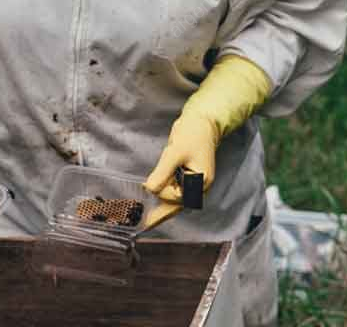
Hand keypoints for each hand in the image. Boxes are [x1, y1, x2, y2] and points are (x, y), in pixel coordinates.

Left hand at [141, 115, 217, 229]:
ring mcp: (194, 184)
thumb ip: (162, 173)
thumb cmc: (193, 134)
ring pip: (176, 201)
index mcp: (201, 181)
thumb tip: (149, 189)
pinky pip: (176, 194)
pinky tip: (156, 212)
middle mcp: (199, 187)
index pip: (177, 196)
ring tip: (148, 218)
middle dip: (161, 211)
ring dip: (162, 206)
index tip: (147, 185)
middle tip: (145, 223)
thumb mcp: (175, 152)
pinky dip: (165, 200)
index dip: (162, 191)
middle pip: (177, 204)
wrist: (201, 123)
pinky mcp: (187, 180)